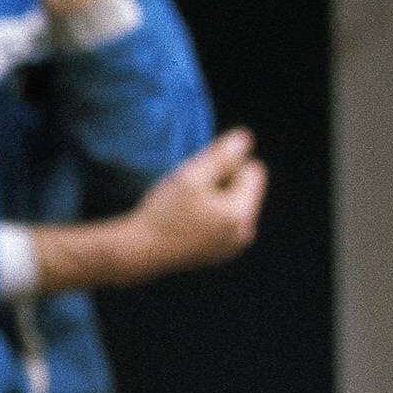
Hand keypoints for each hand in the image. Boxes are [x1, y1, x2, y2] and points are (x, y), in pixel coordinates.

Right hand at [43, 128, 266, 290]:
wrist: (139, 253)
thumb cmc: (164, 212)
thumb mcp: (192, 176)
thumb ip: (223, 155)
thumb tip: (246, 137)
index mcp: (242, 214)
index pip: (253, 170)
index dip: (228, 164)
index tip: (200, 176)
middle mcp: (244, 233)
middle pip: (244, 189)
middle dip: (222, 182)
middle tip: (190, 192)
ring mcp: (232, 247)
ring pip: (232, 206)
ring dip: (214, 199)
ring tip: (185, 208)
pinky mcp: (218, 254)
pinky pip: (222, 223)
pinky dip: (208, 217)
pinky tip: (184, 223)